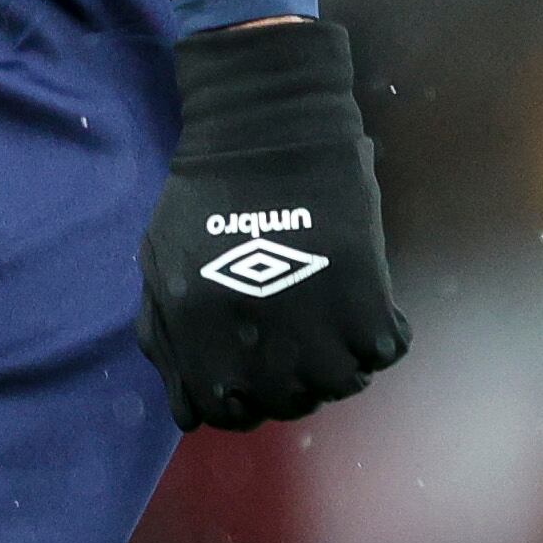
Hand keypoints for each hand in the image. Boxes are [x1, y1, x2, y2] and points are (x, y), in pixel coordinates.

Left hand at [137, 17, 407, 430]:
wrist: (266, 130)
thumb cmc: (207, 193)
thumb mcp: (159, 264)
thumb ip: (165, 335)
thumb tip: (189, 400)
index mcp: (197, 334)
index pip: (221, 412)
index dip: (241, 400)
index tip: (258, 374)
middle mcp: (253, 345)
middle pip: (286, 403)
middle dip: (294, 381)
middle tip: (303, 341)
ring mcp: (311, 329)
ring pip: (339, 384)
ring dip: (341, 360)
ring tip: (336, 322)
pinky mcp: (362, 302)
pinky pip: (383, 350)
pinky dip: (380, 332)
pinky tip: (366, 302)